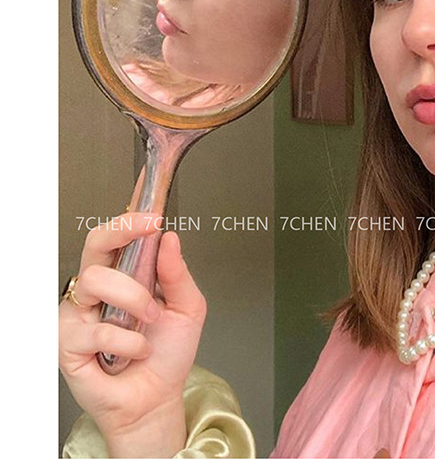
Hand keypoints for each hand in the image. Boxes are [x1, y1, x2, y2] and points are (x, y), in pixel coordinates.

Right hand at [59, 210, 205, 457]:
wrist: (156, 400)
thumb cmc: (166, 355)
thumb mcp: (187, 309)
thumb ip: (178, 274)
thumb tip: (169, 239)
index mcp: (123, 273)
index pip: (117, 234)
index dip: (129, 217)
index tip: (153, 213)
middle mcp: (98, 288)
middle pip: (94, 243)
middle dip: (122, 233)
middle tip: (149, 234)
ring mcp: (80, 314)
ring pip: (96, 280)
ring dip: (133, 298)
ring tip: (149, 320)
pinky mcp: (69, 343)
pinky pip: (97, 329)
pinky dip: (127, 342)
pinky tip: (135, 351)